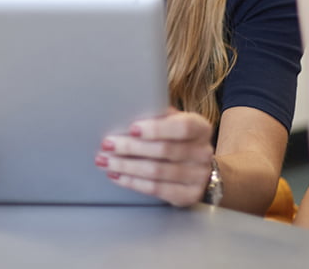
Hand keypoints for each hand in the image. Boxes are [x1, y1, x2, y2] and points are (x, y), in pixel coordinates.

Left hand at [95, 109, 214, 206]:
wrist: (201, 168)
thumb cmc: (179, 139)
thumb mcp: (175, 122)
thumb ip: (158, 117)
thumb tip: (128, 112)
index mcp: (201, 128)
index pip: (182, 128)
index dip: (156, 129)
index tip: (132, 128)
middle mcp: (203, 153)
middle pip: (164, 150)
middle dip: (131, 147)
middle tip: (107, 145)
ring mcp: (198, 176)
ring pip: (156, 172)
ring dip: (126, 166)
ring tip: (105, 161)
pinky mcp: (189, 195)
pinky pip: (156, 189)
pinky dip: (133, 182)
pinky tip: (117, 175)